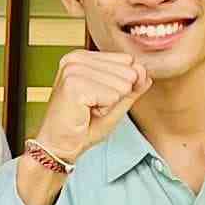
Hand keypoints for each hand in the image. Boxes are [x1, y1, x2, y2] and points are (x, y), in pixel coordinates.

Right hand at [31, 47, 145, 169]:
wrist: (59, 146)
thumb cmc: (82, 127)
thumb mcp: (115, 103)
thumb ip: (132, 86)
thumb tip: (145, 73)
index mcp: (83, 57)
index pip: (128, 61)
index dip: (121, 86)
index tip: (98, 98)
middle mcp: (76, 58)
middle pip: (128, 71)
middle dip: (116, 95)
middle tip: (92, 107)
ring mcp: (73, 70)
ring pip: (122, 84)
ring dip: (109, 104)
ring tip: (88, 110)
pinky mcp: (73, 84)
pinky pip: (112, 96)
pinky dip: (104, 110)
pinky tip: (85, 113)